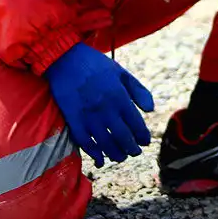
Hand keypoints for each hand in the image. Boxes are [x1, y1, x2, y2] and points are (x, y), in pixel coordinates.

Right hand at [45, 43, 154, 167]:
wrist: (66, 59)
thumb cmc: (96, 65)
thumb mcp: (122, 73)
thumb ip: (138, 91)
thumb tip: (151, 110)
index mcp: (120, 97)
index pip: (136, 124)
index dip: (142, 137)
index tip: (145, 142)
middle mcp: (106, 109)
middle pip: (123, 137)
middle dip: (131, 149)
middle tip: (135, 153)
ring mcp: (89, 116)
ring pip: (105, 143)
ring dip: (115, 154)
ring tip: (120, 157)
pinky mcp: (73, 119)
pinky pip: (84, 142)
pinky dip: (93, 153)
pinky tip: (99, 158)